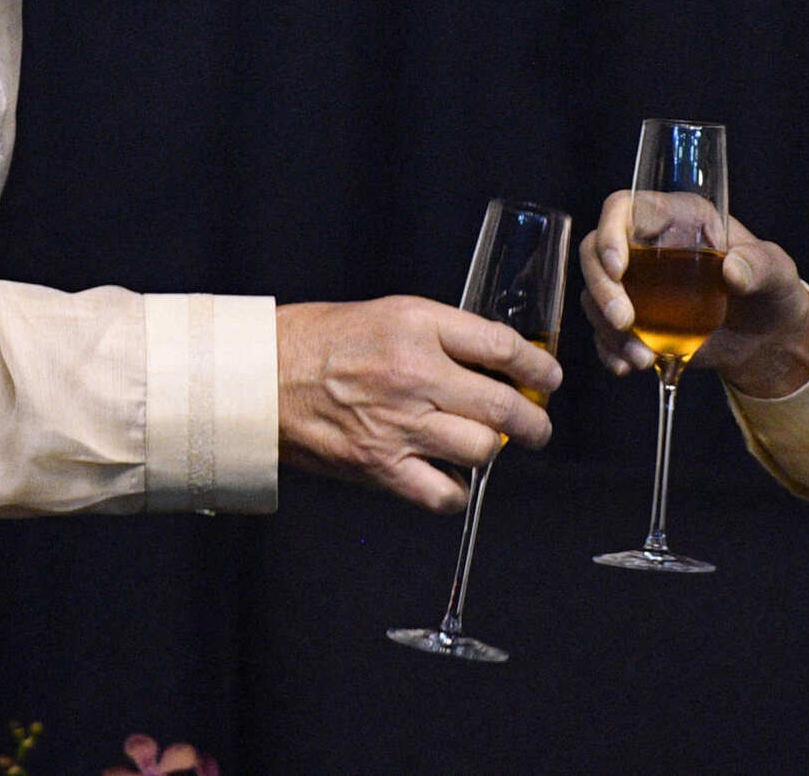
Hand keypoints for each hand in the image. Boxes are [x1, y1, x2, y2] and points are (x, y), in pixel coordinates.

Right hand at [274, 296, 561, 514]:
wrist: (260, 379)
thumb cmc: (319, 340)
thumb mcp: (390, 313)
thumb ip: (443, 334)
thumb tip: (494, 361)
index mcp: (417, 327)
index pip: (502, 346)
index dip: (537, 366)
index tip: (548, 377)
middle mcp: (414, 375)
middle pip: (504, 405)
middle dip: (535, 421)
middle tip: (538, 425)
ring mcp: (399, 425)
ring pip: (482, 450)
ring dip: (494, 451)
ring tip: (490, 446)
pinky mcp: (380, 467)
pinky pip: (443, 495)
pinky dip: (456, 490)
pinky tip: (449, 475)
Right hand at [578, 191, 808, 399]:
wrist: (768, 338)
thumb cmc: (771, 289)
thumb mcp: (775, 272)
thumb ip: (759, 265)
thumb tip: (733, 269)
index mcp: (679, 218)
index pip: (623, 208)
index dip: (610, 233)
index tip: (617, 268)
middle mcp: (648, 245)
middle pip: (595, 253)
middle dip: (602, 289)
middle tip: (625, 323)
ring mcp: (637, 284)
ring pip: (594, 295)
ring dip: (608, 329)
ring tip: (643, 358)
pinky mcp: (635, 320)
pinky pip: (603, 331)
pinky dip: (609, 350)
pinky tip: (629, 366)